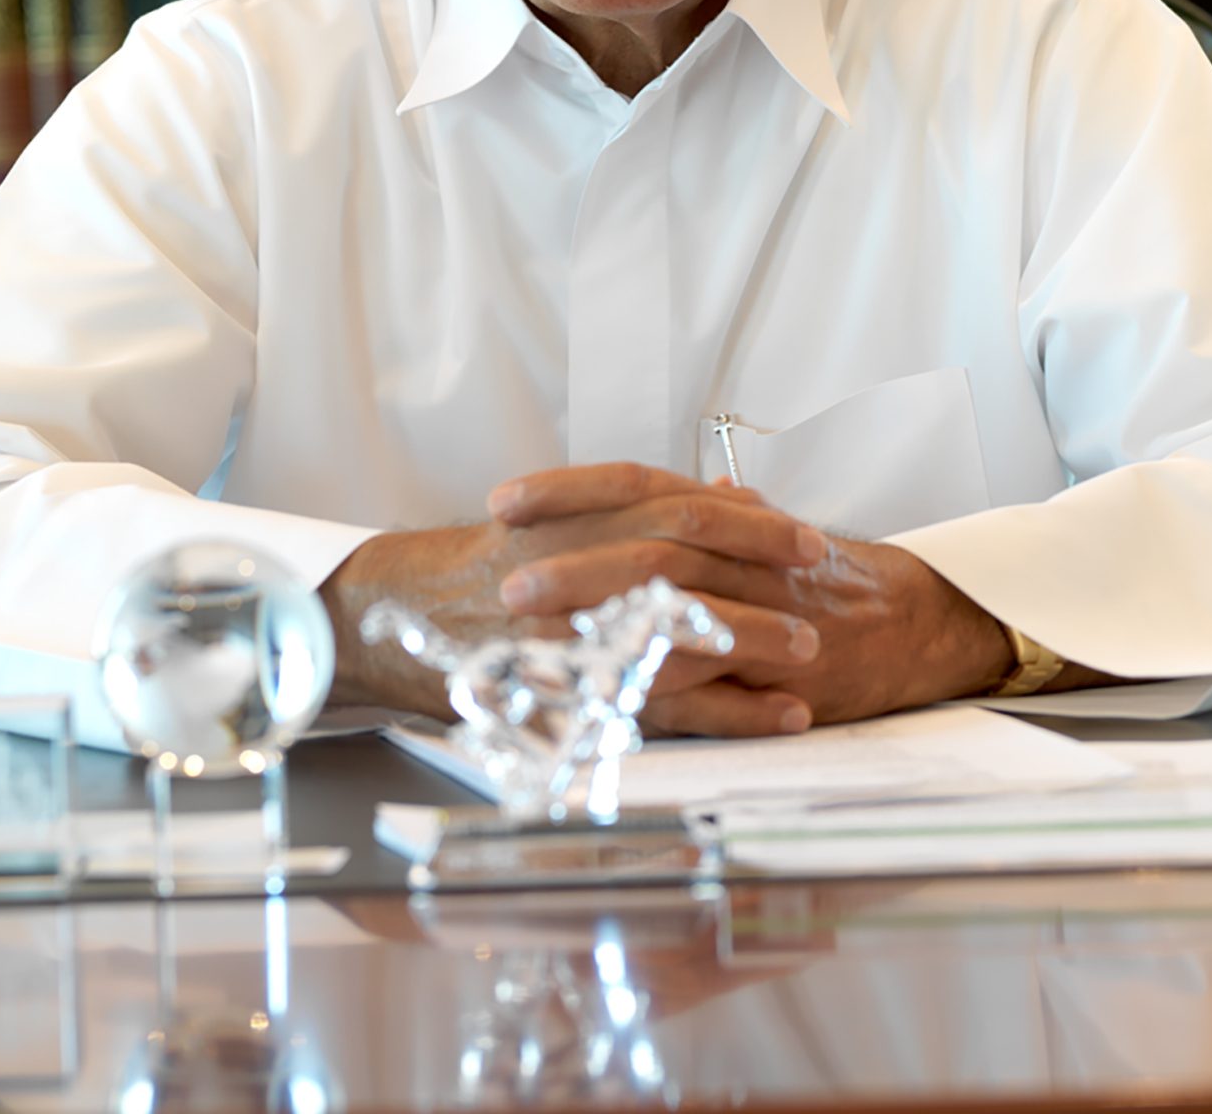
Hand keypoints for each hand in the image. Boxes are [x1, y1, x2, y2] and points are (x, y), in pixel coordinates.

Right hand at [320, 460, 830, 732]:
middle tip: (820, 573)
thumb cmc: (477, 568)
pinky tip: (780, 716)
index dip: (743, 518)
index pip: (672, 506)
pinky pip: (666, 705)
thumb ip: (636, 509)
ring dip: (754, 638)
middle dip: (760, 565)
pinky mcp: (574, 693)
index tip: (798, 529)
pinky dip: (732, 712)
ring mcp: (573, 630)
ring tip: (813, 649)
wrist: (391, 619)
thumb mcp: (554, 520)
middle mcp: (575, 566)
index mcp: (575, 521)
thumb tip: (728, 494)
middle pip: (685, 557)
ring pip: (679, 629)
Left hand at [495, 468, 1013, 728]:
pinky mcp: (778, 669)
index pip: (635, 485)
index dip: (569, 491)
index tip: (505, 501)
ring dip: (600, 625)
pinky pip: (714, 679)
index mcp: (722, 515)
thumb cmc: (826, 578)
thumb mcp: (762, 533)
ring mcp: (759, 610)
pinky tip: (607, 701)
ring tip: (535, 643)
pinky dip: (658, 687)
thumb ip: (711, 519)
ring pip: (674, 608)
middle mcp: (739, 553)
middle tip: (505, 581)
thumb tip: (669, 499)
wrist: (914, 620)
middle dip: (572, 562)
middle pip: (647, 543)